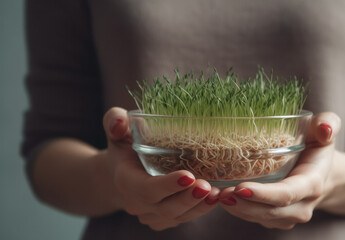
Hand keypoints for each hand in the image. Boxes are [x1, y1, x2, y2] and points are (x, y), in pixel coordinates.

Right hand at [102, 107, 219, 229]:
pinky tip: (215, 198)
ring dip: (199, 207)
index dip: (167, 185)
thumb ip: (115, 120)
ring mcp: (149, 214)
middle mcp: (136, 203)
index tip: (189, 176)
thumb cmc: (124, 146)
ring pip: (176, 216)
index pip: (146, 189)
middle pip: (165, 207)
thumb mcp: (118, 131)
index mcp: (126, 180)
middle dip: (188, 198)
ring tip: (218, 193)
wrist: (121, 171)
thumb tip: (119, 121)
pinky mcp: (162, 219)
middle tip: (208, 186)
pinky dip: (199, 210)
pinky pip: (182, 219)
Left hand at [218, 112, 340, 229]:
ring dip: (237, 210)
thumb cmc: (318, 147)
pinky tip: (221, 198)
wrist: (325, 173)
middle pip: (270, 211)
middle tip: (219, 193)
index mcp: (312, 184)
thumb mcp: (323, 131)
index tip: (240, 188)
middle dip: (243, 204)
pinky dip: (238, 210)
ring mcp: (289, 216)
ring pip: (260, 218)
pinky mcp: (277, 219)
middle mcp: (302, 206)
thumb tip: (325, 129)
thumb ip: (328, 123)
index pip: (286, 194)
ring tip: (215, 196)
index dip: (263, 194)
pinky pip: (256, 219)